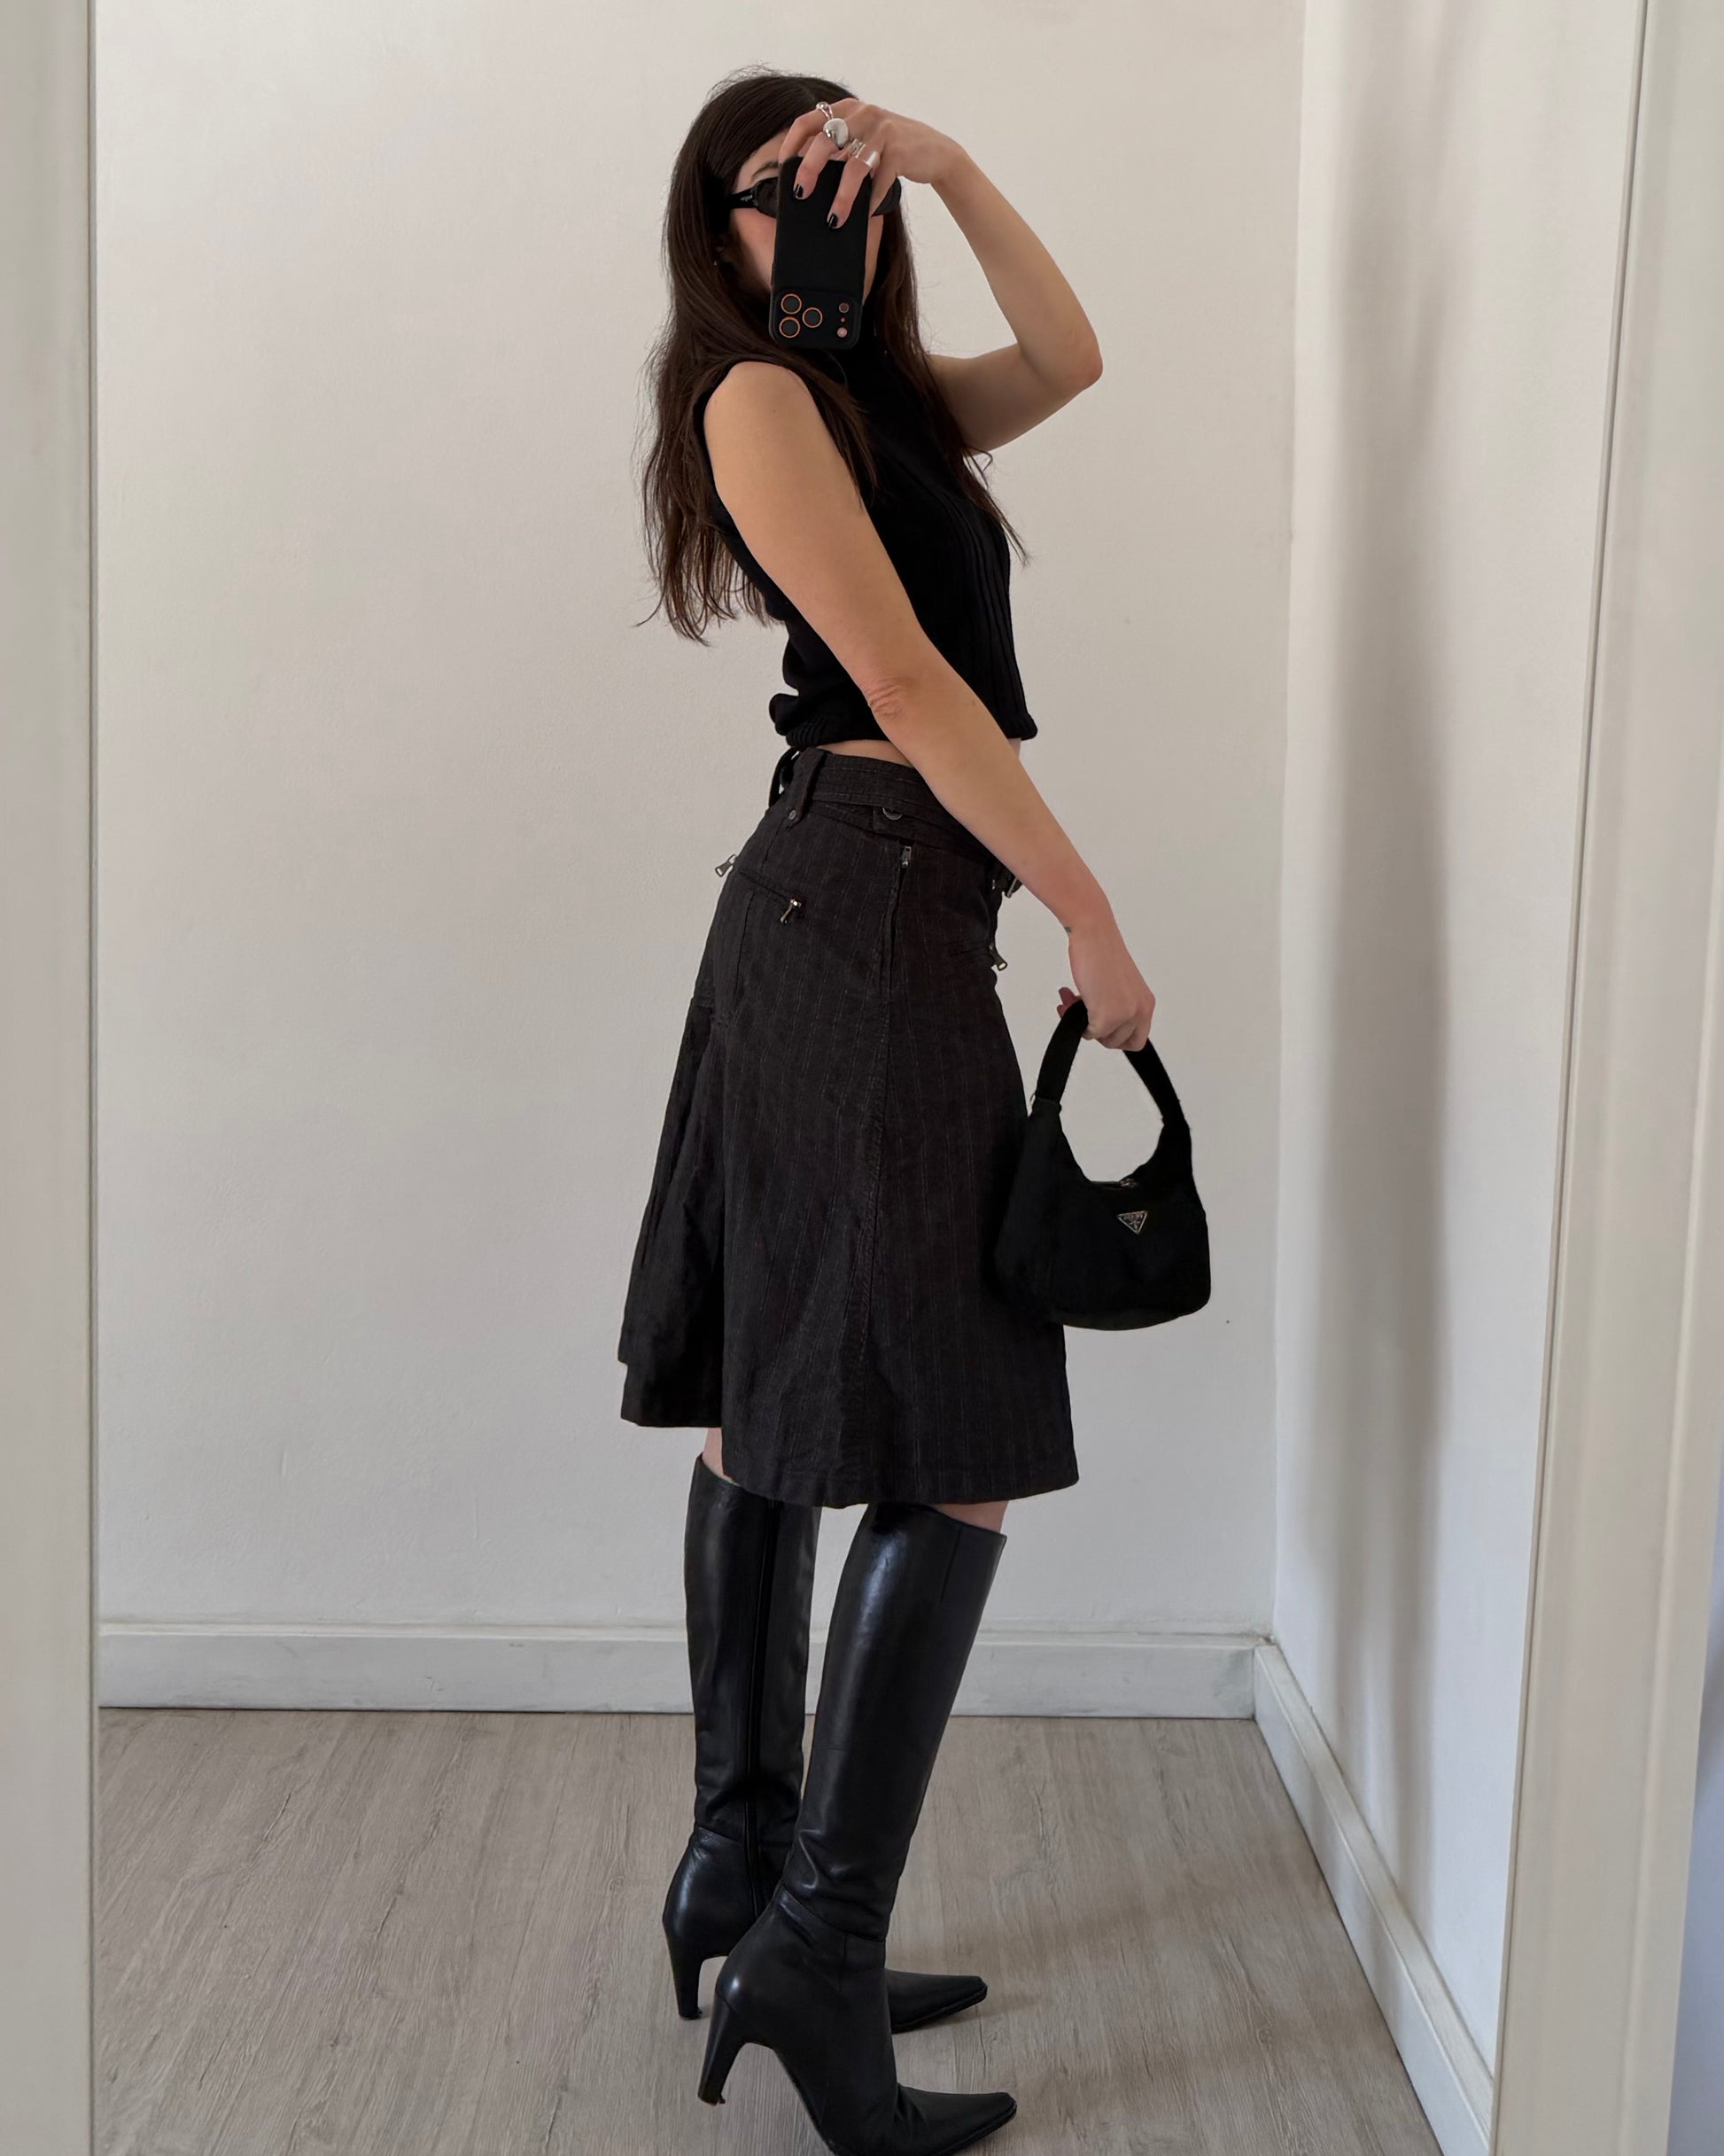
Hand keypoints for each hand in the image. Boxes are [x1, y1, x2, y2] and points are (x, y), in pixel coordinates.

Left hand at [778, 98, 964, 227]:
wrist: (935, 151)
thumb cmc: (891, 150)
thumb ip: (838, 147)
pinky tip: (864, 216)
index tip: (782, 169)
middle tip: (800, 194)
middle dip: (809, 170)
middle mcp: (862, 114)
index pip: (808, 120)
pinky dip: (871, 202)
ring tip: (834, 219)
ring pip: (854, 167)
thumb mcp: (862, 140)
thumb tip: (806, 178)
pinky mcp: (900, 150)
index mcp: (847, 109)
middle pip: (826, 141)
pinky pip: (880, 182)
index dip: (791, 144)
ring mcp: (882, 131)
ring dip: (842, 197)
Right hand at [1057, 917, 1154, 1051]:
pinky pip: (1089, 1034)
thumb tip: (1101, 1024)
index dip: (1117, 1036)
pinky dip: (1076, 1021)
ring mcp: (1124, 1015)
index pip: (1138, 1039)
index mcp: (1146, 1003)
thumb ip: (1118, 1006)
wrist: (1094, 936)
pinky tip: (1068, 1000)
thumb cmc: (1103, 952)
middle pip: (1120, 1043)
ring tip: (1071, 1004)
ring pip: (1104, 1040)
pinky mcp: (1107, 1017)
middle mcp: (1139, 1011)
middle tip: (1085, 1015)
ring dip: (1086, 1026)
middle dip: (1099, 1033)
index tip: (1101, 1027)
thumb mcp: (1121, 986)